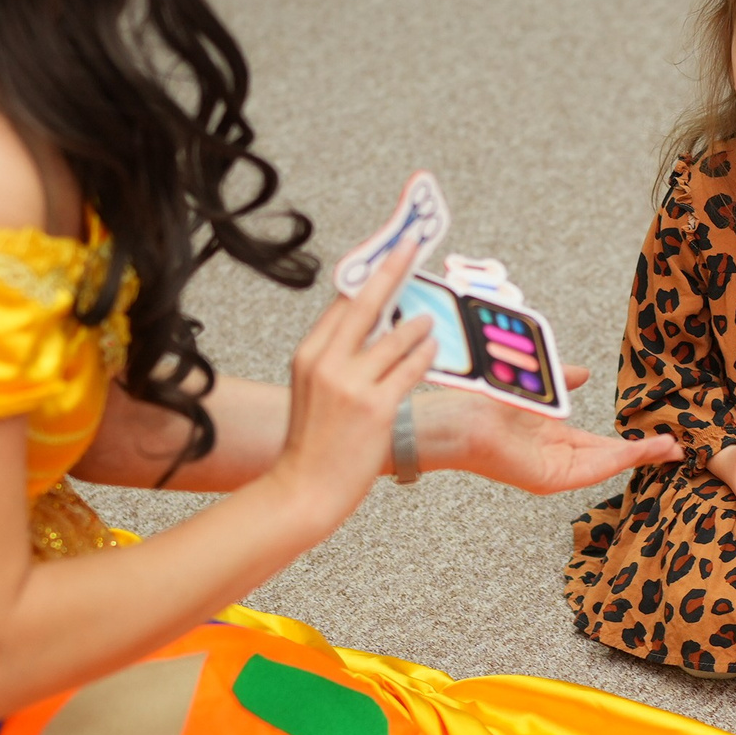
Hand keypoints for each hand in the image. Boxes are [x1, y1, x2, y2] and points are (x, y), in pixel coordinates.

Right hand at [269, 240, 435, 521]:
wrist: (302, 490)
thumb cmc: (312, 445)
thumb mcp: (313, 391)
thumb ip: (338, 359)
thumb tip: (377, 329)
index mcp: (309, 355)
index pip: (342, 301)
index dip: (368, 272)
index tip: (387, 250)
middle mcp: (327, 362)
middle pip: (367, 301)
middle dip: (393, 267)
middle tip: (412, 244)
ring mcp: (351, 384)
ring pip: (396, 336)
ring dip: (419, 323)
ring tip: (430, 318)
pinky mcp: (375, 407)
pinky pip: (410, 368)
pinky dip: (425, 355)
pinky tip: (433, 349)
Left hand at [416, 366, 677, 493]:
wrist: (453, 418)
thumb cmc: (485, 402)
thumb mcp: (537, 387)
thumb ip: (564, 381)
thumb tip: (586, 373)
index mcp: (553, 438)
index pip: (600, 443)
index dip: (632, 441)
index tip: (662, 436)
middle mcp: (555, 458)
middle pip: (609, 457)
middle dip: (644, 454)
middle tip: (678, 448)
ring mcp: (552, 471)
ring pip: (605, 464)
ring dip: (639, 457)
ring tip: (670, 449)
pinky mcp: (546, 480)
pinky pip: (589, 469)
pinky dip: (617, 459)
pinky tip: (638, 450)